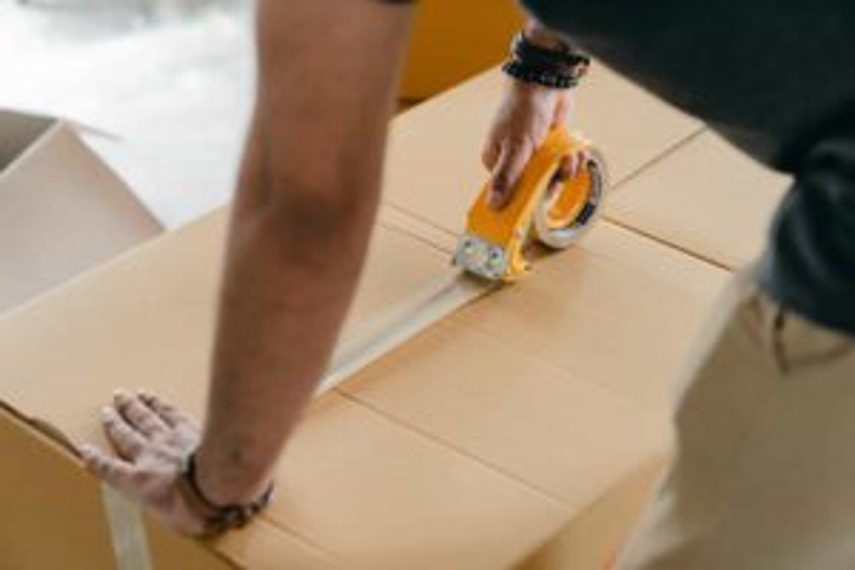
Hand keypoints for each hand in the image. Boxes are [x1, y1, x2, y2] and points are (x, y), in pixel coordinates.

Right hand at [80, 390, 206, 534]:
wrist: (220, 481)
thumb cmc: (198, 508)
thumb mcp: (174, 520)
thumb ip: (166, 510)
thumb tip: (174, 511)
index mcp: (140, 481)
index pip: (111, 470)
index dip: (97, 460)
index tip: (85, 449)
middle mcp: (150, 455)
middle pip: (127, 436)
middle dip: (114, 423)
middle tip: (106, 410)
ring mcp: (169, 438)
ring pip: (145, 418)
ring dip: (133, 406)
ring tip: (123, 395)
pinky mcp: (189, 427)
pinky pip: (169, 411)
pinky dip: (158, 403)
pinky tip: (152, 396)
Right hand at [482, 80, 584, 208]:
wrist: (544, 80)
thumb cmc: (523, 110)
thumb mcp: (515, 149)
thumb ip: (506, 179)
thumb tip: (492, 205)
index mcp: (498, 164)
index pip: (511, 194)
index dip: (529, 199)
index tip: (544, 197)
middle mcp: (514, 162)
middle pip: (537, 187)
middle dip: (553, 179)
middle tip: (559, 167)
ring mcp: (534, 155)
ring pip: (554, 176)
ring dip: (566, 166)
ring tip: (568, 153)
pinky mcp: (551, 148)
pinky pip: (564, 163)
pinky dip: (573, 157)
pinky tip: (575, 149)